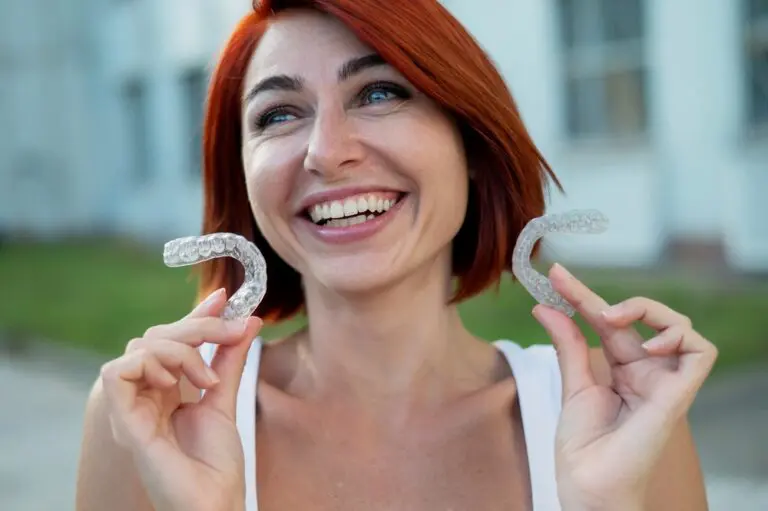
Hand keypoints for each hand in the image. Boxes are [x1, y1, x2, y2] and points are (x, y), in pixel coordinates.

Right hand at [100, 288, 262, 510]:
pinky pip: (115, 372)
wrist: (215, 502)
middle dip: (198, 327)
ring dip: (180, 350)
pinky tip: (175, 384)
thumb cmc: (217, 464)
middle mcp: (145, 396)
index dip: (194, 316)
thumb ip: (230, 360)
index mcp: (165, 391)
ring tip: (206, 380)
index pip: (171, 340)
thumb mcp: (225, 398)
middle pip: (156, 336)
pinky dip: (148, 365)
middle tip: (232, 333)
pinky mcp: (124, 421)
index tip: (224, 298)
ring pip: (139, 347)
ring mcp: (131, 408)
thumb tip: (247, 321)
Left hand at [533, 264, 716, 509]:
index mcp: (622, 368)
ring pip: (679, 326)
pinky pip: (700, 353)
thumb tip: (546, 307)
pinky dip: (679, 337)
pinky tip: (649, 344)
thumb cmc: (583, 445)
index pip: (609, 321)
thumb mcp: (572, 384)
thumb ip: (567, 344)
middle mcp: (647, 370)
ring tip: (611, 317)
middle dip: (610, 298)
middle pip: (642, 317)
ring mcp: (664, 381)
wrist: (588, 483)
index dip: (583, 295)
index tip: (555, 274)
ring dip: (650, 310)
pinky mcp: (679, 394)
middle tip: (576, 294)